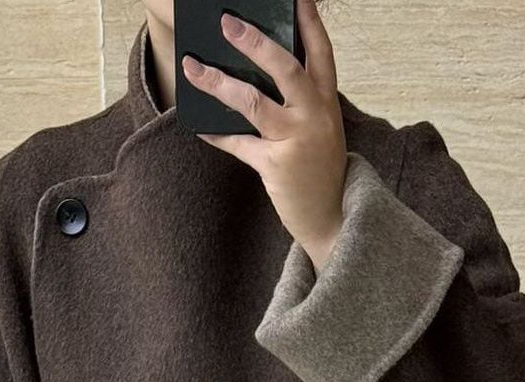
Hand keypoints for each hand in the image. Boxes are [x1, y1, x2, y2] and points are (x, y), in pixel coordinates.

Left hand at [184, 0, 346, 267]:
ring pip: (254, 102)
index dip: (309, 21)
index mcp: (326, 100)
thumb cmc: (319, 168)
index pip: (321, 51)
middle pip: (285, 68)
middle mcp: (315, 115)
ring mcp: (297, 140)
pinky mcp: (277, 166)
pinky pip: (239, 144)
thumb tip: (254, 72)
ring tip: (193, 67)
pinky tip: (198, 125)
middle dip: (255, 42)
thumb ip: (298, 100)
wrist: (331, 217)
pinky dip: (217, 135)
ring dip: (219, 82)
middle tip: (226, 23)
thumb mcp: (319, 128)